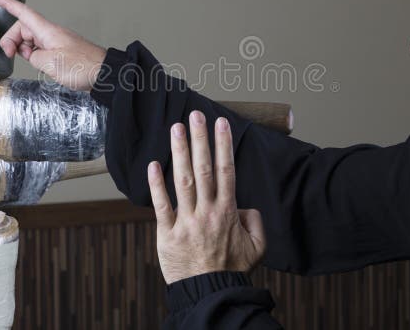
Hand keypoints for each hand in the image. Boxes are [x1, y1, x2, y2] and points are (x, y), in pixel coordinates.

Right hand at [0, 0, 106, 90]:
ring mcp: (55, 42)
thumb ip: (33, 57)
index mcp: (47, 31)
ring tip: (31, 62)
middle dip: (12, 40)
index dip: (9, 4)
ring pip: (30, 40)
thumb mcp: (50, 63)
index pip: (24, 13)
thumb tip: (32, 55)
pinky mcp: (61, 52)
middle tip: (10, 55)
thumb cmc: (82, 66)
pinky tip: (40, 65)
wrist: (105, 73)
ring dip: (24, 50)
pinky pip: (40, 49)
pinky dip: (34, 55)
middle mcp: (50, 33)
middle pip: (23, 29)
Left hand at [148, 110, 265, 283]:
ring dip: (179, 152)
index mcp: (228, 212)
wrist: (210, 293)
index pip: (226, 171)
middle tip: (196, 115)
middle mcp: (207, 212)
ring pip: (183, 181)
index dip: (224, 145)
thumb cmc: (232, 270)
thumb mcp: (256, 247)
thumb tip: (246, 206)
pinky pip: (162, 206)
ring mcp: (187, 222)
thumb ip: (255, 221)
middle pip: (204, 169)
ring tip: (176, 128)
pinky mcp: (168, 233)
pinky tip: (153, 165)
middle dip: (200, 140)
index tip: (221, 124)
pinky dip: (156, 185)